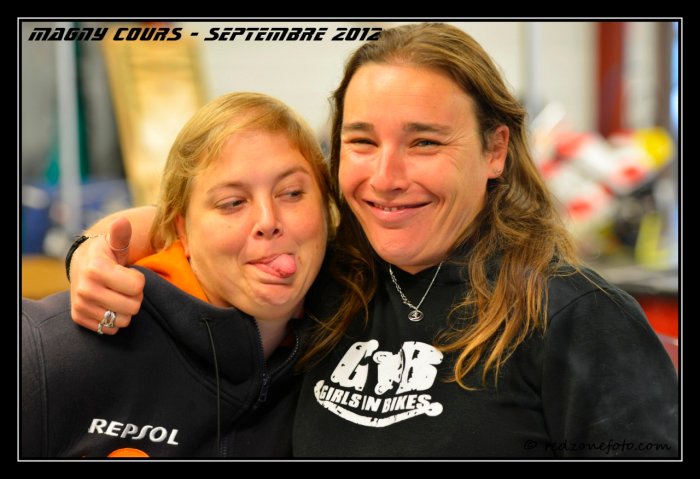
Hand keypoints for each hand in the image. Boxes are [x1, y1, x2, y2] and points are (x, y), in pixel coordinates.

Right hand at [69, 217, 144, 334]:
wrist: (81, 266)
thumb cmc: (106, 254)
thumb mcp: (115, 243)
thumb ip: (121, 235)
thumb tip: (122, 222)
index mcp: (96, 269)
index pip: (137, 287)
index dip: (139, 281)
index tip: (129, 273)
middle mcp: (85, 288)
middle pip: (133, 307)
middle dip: (135, 297)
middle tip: (124, 287)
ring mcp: (81, 305)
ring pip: (123, 320)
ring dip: (125, 310)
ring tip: (116, 295)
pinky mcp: (79, 318)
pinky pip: (110, 329)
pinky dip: (113, 320)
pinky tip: (107, 305)